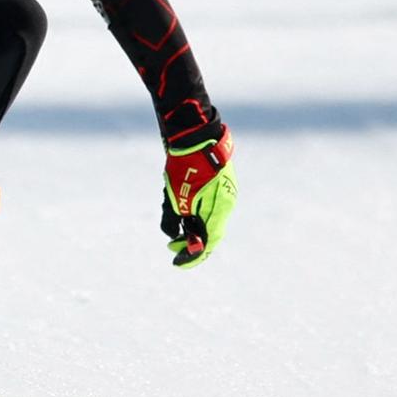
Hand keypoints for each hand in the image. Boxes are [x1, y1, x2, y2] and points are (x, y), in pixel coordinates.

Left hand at [161, 127, 236, 267]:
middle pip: (209, 231)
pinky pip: (206, 205)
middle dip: (190, 242)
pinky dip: (193, 213)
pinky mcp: (217, 184)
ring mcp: (223, 192)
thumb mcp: (176, 193)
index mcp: (221, 208)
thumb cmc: (186, 163)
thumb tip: (173, 235)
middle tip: (171, 248)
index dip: (194, 255)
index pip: (210, 241)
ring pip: (206, 218)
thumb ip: (176, 217)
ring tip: (173, 230)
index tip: (178, 263)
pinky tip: (178, 212)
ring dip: (190, 227)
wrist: (195, 133)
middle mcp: (226, 202)